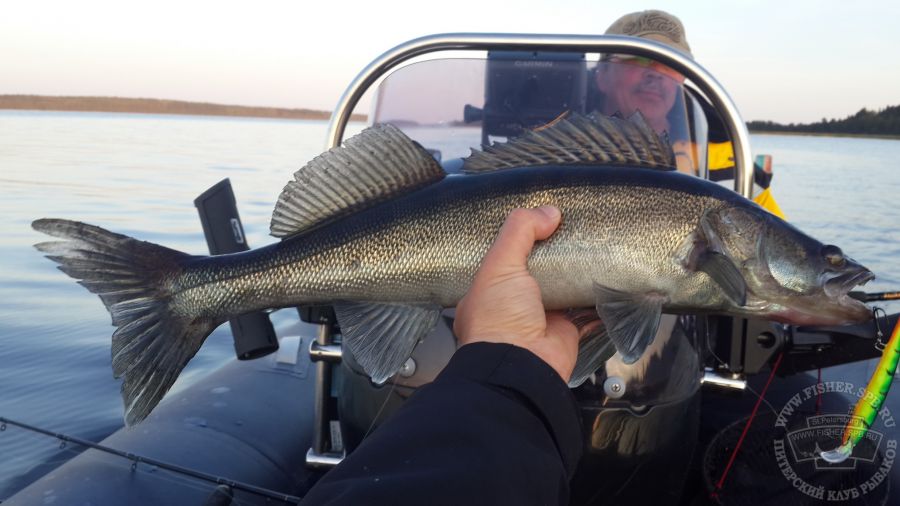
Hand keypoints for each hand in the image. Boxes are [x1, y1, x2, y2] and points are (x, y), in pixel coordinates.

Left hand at [454, 206, 579, 381]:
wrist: (521, 366)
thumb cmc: (498, 317)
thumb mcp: (500, 264)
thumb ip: (520, 232)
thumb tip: (548, 211)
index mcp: (486, 292)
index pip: (502, 259)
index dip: (520, 241)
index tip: (540, 221)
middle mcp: (511, 306)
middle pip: (535, 273)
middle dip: (552, 257)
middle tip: (572, 232)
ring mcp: (539, 319)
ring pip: (561, 291)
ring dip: (574, 276)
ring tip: (592, 249)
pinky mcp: (565, 331)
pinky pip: (584, 311)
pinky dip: (595, 300)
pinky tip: (607, 281)